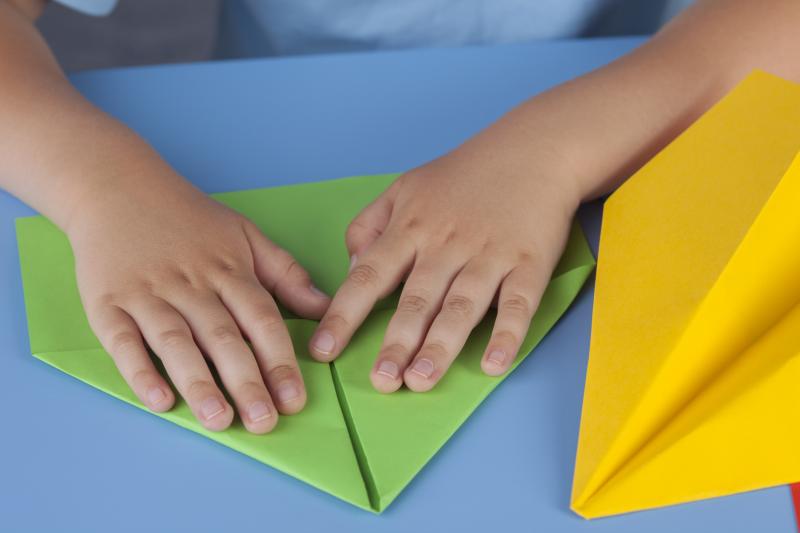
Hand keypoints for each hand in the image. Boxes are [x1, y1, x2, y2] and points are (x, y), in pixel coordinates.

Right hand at [67, 174, 329, 432]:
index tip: (295, 398)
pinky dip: (139, 371)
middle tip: (264, 422)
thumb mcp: (246, 236)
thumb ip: (286, 274)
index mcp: (229, 270)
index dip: (279, 360)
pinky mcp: (107, 304)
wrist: (118, 188)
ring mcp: (147, 294)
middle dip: (246, 381)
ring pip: (176, 342)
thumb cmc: (190, 220)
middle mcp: (191, 285)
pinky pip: (123, 341)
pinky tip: (159, 400)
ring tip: (219, 420)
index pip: (260, 319)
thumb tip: (326, 309)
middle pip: (223, 337)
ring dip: (198, 381)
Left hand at [308, 137, 580, 391]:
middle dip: (396, 341)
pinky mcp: (529, 263)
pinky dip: (506, 334)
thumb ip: (370, 226)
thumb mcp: (404, 188)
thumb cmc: (463, 176)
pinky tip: (491, 365)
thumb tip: (352, 269)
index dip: (344, 315)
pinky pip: (518, 304)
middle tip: (381, 381)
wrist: (533, 149)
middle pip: (417, 298)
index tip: (322, 350)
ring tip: (421, 380)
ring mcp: (489, 254)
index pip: (369, 276)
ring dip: (441, 344)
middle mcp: (446, 244)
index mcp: (411, 227)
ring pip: (462, 305)